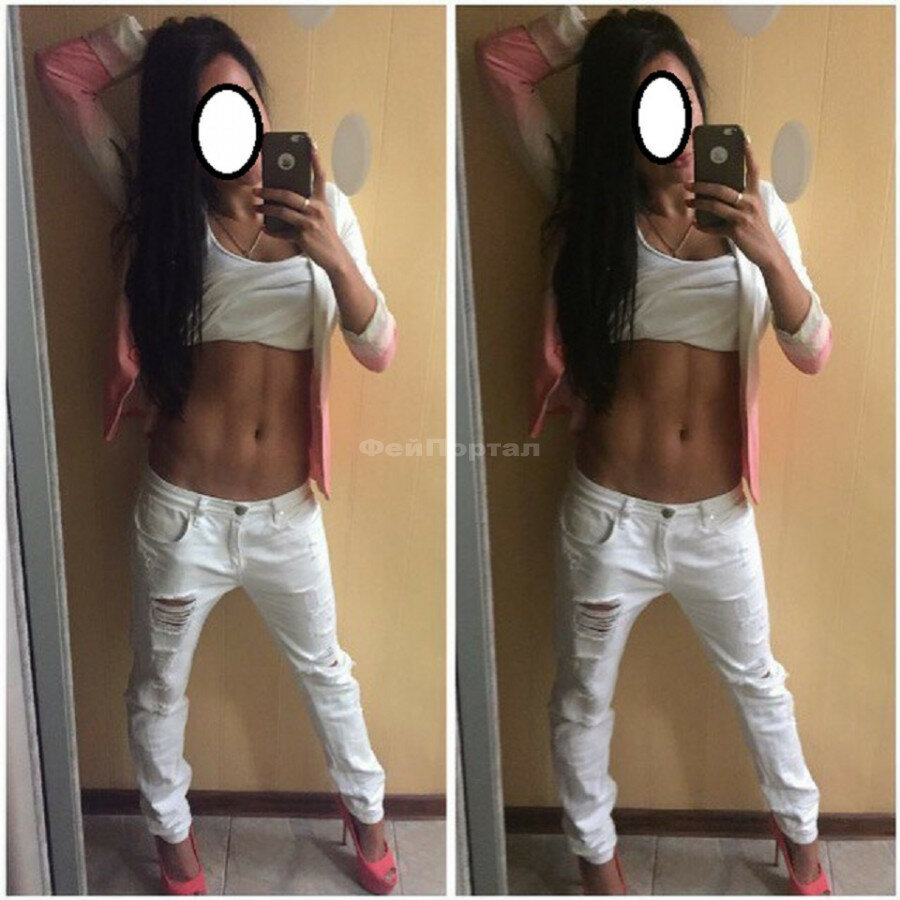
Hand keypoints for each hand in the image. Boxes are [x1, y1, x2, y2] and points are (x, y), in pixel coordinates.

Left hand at [252, 142, 350, 274]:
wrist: (336, 258)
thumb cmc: (325, 236)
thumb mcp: (321, 217)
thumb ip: (306, 206)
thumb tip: (283, 201)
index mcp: (322, 202)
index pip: (319, 176)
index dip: (315, 160)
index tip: (310, 144)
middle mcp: (316, 209)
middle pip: (289, 194)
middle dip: (269, 191)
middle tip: (256, 190)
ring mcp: (310, 223)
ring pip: (282, 211)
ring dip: (266, 208)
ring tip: (257, 206)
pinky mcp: (303, 236)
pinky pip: (283, 231)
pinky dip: (272, 230)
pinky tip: (265, 228)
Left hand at [684, 134, 782, 271]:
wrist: (768, 252)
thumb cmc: (757, 230)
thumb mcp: (753, 212)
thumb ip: (739, 201)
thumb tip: (715, 195)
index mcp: (755, 195)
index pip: (753, 169)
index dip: (748, 153)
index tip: (743, 137)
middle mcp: (750, 203)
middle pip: (722, 189)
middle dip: (702, 185)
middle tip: (688, 184)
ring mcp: (743, 218)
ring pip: (715, 206)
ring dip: (698, 204)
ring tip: (688, 201)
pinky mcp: (736, 232)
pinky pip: (714, 228)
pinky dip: (703, 227)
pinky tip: (696, 224)